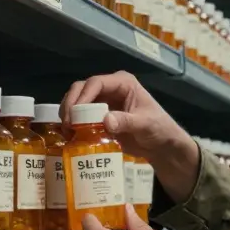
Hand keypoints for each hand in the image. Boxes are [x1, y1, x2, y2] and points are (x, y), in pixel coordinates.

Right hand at [61, 71, 200, 202]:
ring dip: (69, 114)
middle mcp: (110, 88)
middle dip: (71, 104)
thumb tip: (105, 121)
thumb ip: (126, 121)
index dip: (83, 96)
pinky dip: (73, 123)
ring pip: (77, 101)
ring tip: (67, 131)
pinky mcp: (98, 116)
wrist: (162, 146)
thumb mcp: (145, 124)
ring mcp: (103, 102)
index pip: (96, 83)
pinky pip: (80, 116)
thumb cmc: (159, 129)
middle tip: (67, 124)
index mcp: (123, 83)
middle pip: (81, 89)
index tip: (74, 113)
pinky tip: (70, 135)